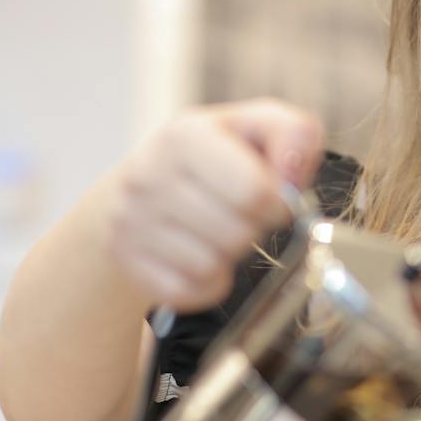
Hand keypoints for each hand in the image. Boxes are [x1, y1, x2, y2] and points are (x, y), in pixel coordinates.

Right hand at [107, 98, 323, 311]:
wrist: (131, 191)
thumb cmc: (210, 159)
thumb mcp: (255, 128)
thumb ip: (294, 135)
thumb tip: (292, 178)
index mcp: (185, 136)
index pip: (253, 192)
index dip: (277, 204)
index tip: (272, 200)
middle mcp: (148, 176)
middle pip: (236, 234)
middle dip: (251, 230)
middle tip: (240, 216)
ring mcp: (130, 222)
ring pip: (210, 267)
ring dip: (227, 257)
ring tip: (215, 233)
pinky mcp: (126, 262)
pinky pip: (186, 292)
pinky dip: (203, 283)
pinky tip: (198, 257)